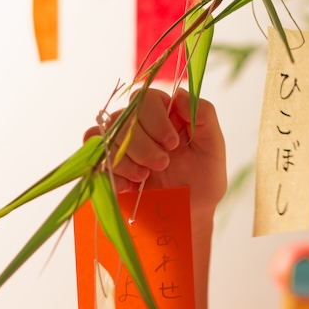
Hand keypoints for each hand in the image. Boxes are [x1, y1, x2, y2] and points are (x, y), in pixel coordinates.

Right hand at [83, 88, 226, 216]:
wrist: (187, 215)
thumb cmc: (203, 180)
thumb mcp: (213, 147)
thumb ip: (204, 115)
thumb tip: (178, 93)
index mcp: (164, 114)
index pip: (146, 97)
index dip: (155, 118)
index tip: (172, 143)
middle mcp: (139, 125)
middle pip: (123, 117)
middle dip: (143, 144)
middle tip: (163, 164)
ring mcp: (120, 145)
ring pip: (107, 137)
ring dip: (127, 160)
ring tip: (146, 177)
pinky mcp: (107, 166)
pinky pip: (95, 158)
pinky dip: (112, 173)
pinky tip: (129, 186)